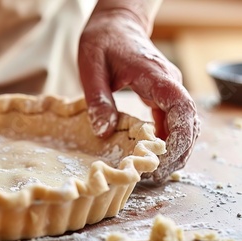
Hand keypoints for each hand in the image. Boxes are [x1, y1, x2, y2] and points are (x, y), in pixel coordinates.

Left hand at [78, 5, 199, 181]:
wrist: (115, 24)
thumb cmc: (102, 41)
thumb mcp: (91, 66)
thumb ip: (98, 98)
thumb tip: (104, 132)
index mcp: (155, 75)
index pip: (180, 107)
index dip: (178, 136)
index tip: (164, 159)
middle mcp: (169, 83)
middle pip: (188, 121)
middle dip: (178, 151)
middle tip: (155, 177)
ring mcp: (168, 90)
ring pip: (185, 124)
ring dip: (176, 150)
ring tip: (156, 174)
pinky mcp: (162, 95)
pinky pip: (173, 121)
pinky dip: (168, 141)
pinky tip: (155, 158)